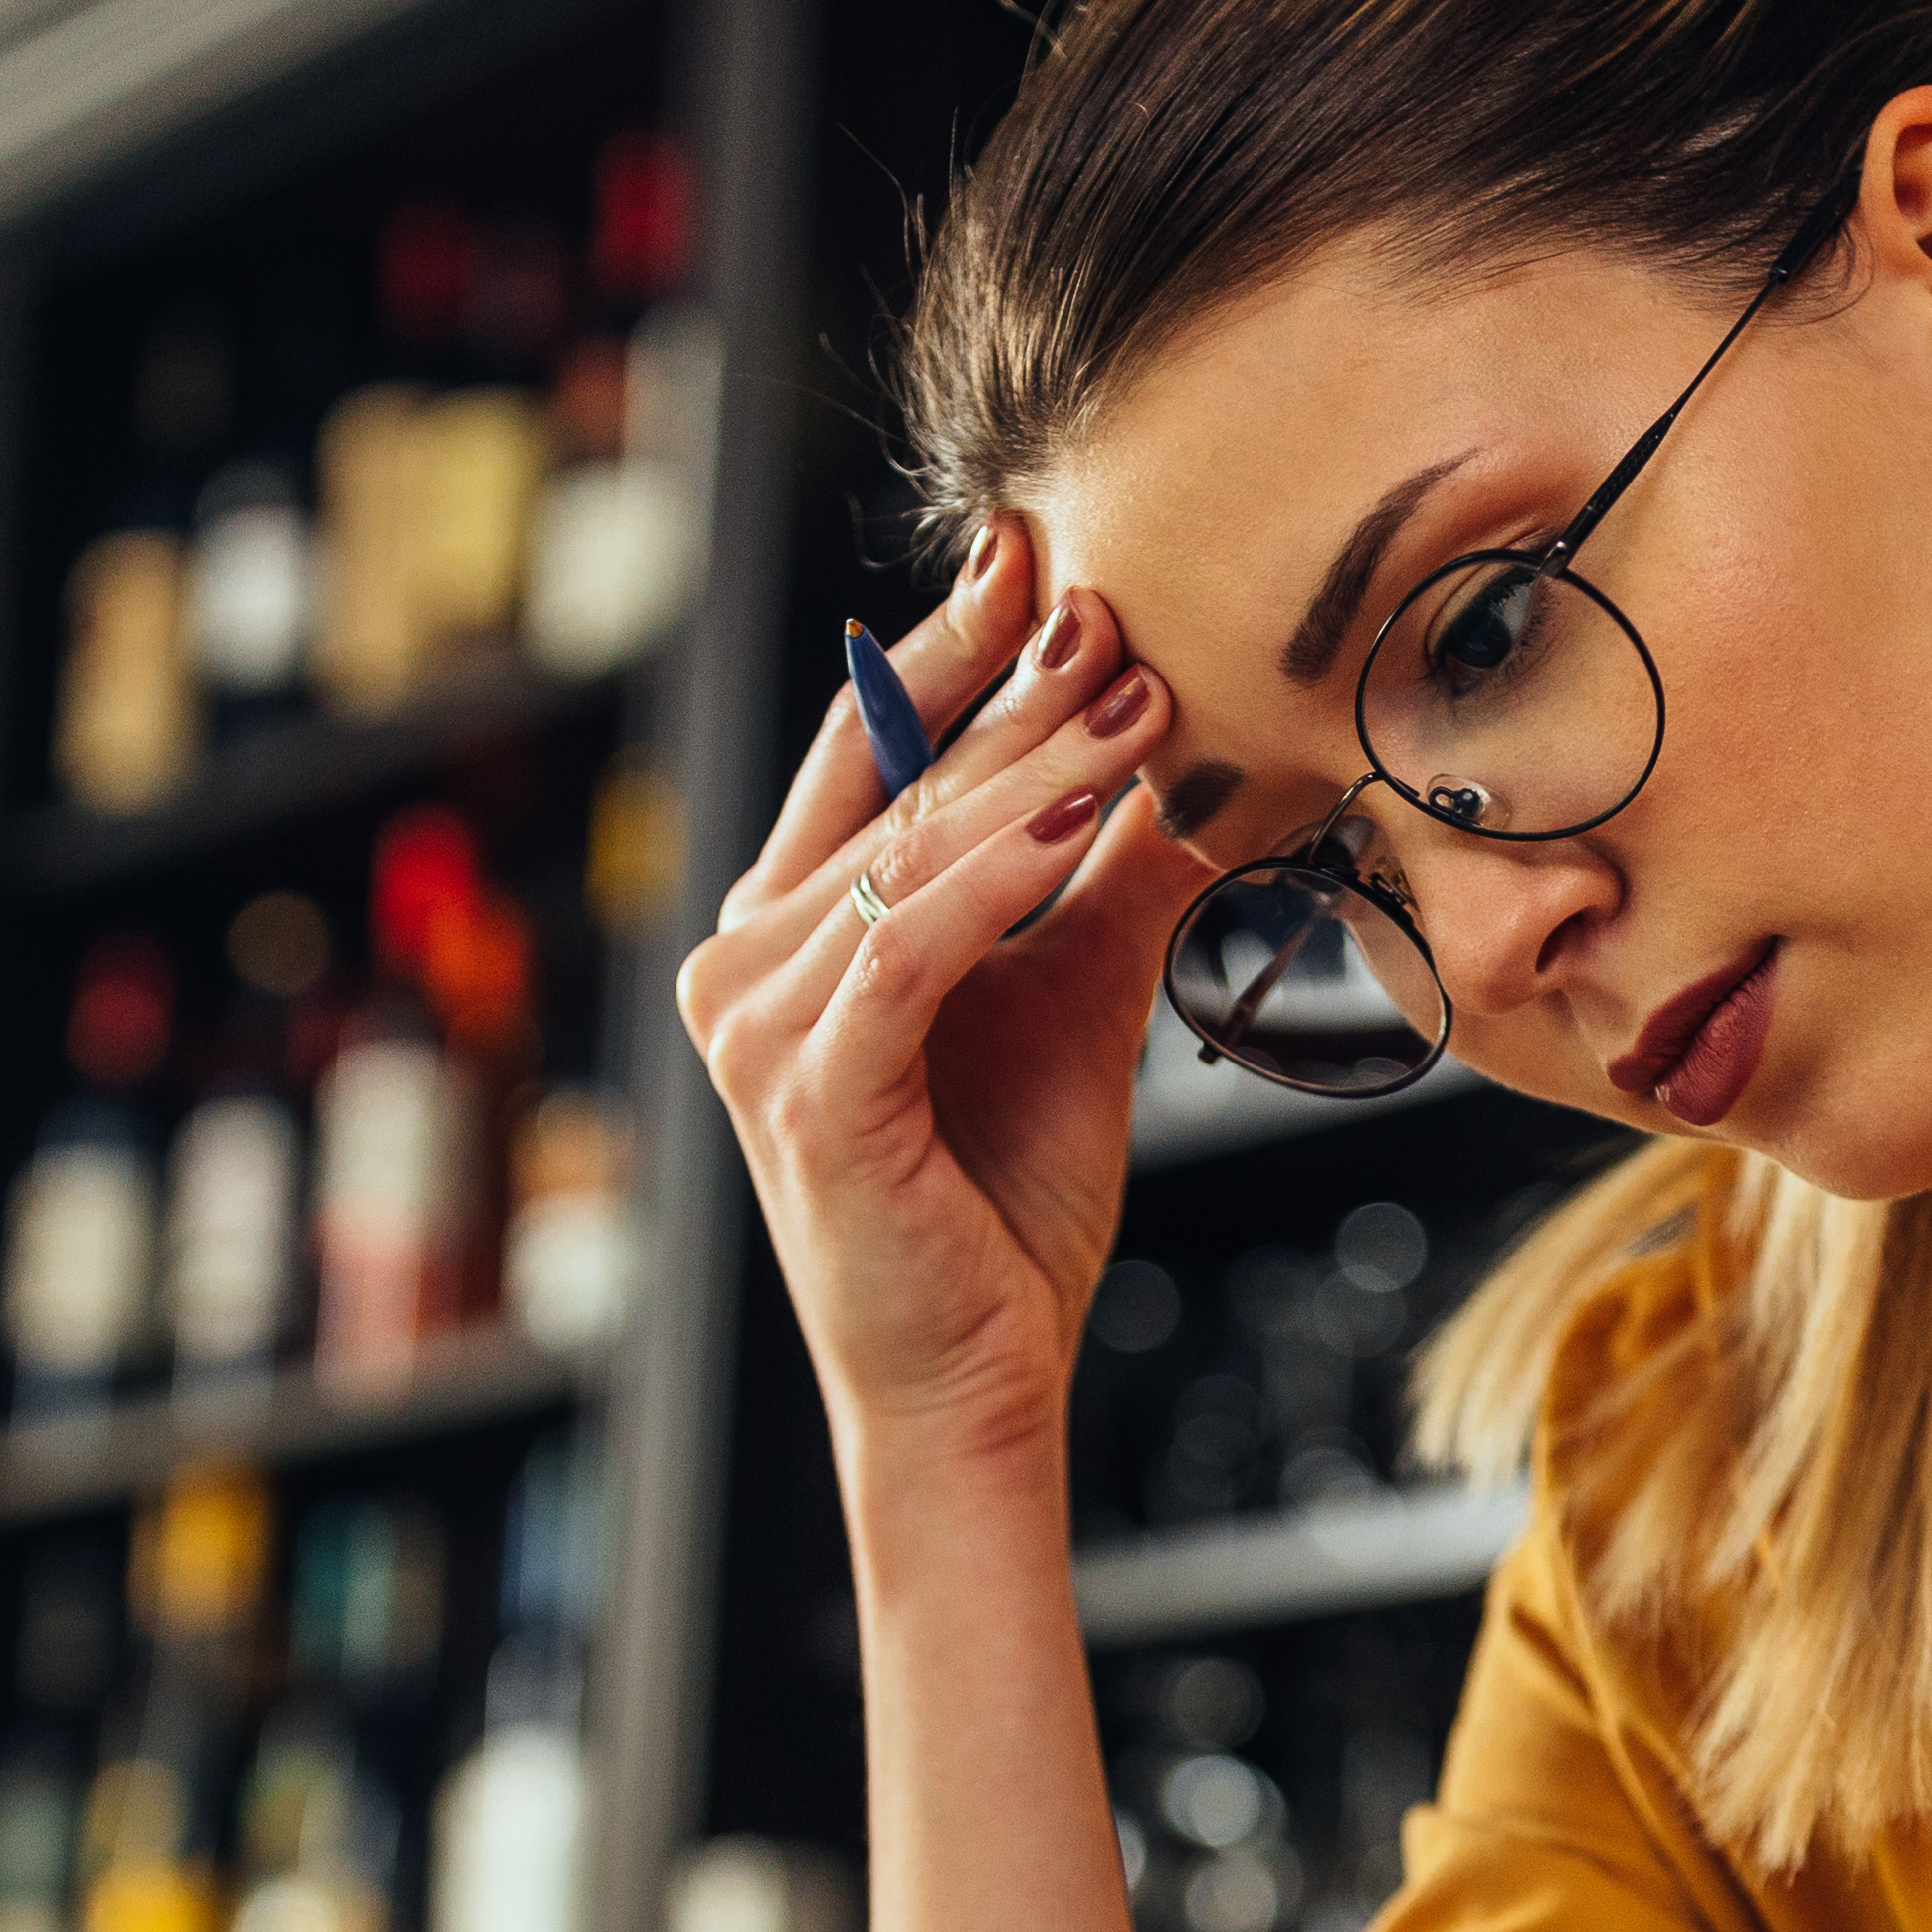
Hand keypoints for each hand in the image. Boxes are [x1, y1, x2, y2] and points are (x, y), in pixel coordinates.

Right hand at [677, 522, 1210, 1469]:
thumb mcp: (1071, 1003)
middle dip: (1016, 693)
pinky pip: (914, 946)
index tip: (1040, 550)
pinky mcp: (810, 1090)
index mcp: (787, 929)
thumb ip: (1101, 882)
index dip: (949, 645)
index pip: (866, 748)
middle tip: (1124, 608)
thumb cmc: (1006, 1203)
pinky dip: (1005, 872)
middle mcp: (742, 962)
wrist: (976, 1381)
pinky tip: (1092, 812)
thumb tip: (1189, 764)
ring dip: (1034, 768)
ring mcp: (760, 1027)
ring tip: (1144, 703)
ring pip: (910, 853)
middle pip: (894, 785)